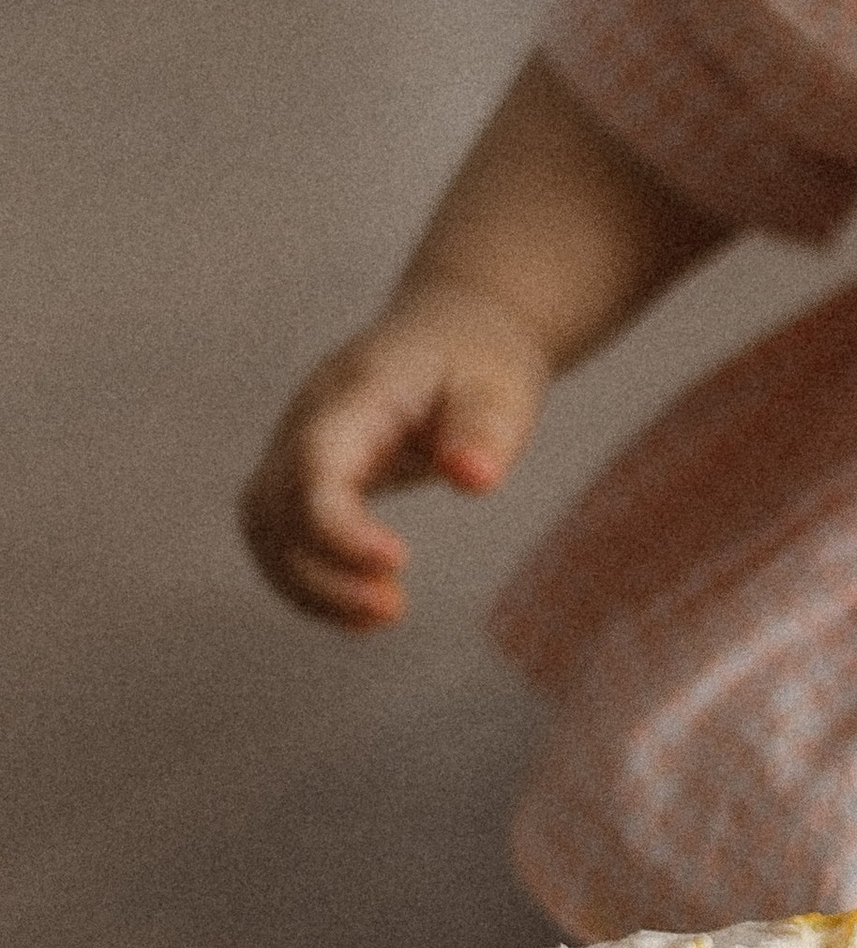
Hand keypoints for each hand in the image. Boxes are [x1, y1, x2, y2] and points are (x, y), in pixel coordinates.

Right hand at [237, 279, 550, 627]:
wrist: (454, 331)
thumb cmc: (477, 361)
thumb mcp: (501, 388)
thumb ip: (485, 431)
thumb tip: (474, 478)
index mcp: (355, 395)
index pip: (315, 466)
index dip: (337, 526)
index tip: (396, 563)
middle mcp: (308, 421)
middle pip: (273, 506)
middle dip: (319, 571)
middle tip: (392, 608)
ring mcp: (297, 447)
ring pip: (264, 528)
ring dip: (308, 586)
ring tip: (382, 616)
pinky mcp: (305, 475)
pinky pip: (281, 535)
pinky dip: (310, 580)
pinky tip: (363, 608)